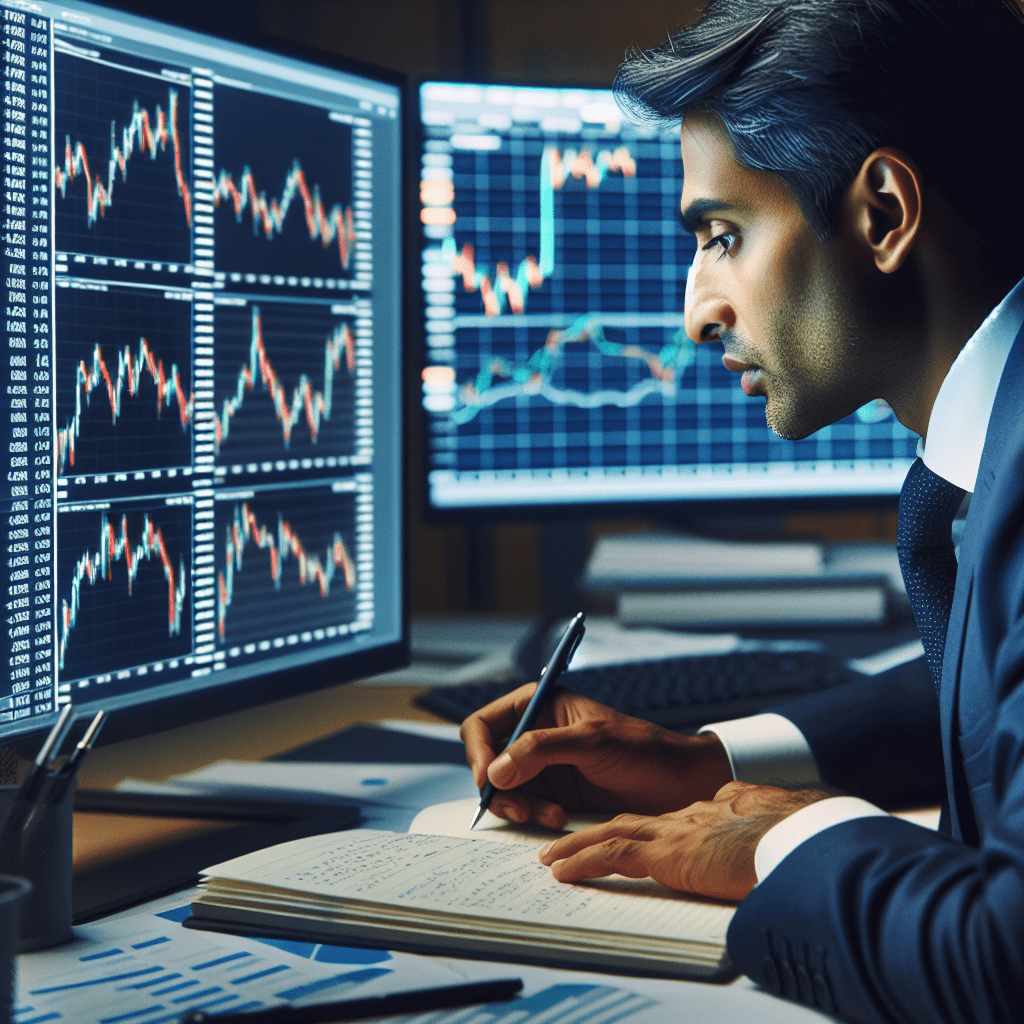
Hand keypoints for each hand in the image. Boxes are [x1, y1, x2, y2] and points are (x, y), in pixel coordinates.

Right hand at [460, 683, 733, 829]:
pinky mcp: (554, 795)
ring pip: (504, 789)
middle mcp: (535, 734)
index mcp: (540, 705)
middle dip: (498, 787)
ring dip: (519, 806)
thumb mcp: (591, 742)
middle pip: (488, 761)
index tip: (487, 778)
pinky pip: (525, 808)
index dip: (477, 751)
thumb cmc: (643, 749)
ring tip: (550, 816)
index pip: (484, 723)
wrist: (680, 784)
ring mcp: (543, 767)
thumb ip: (540, 749)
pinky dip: (534, 817)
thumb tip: (495, 770)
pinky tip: (560, 819)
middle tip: (519, 809)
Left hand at [538, 781, 829, 900]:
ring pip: (612, 833)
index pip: (670, 821)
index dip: (643, 830)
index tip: (627, 839)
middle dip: (598, 833)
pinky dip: (582, 859)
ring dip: (577, 845)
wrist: (806, 837)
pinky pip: (612, 853)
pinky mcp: (668, 850)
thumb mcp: (780, 837)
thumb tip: (765, 851)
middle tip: (568, 844)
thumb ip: (759, 838)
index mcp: (718, 813)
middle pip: (632, 822)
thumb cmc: (805, 841)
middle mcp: (691, 815)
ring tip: (550, 857)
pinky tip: (561, 870)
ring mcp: (677, 830)